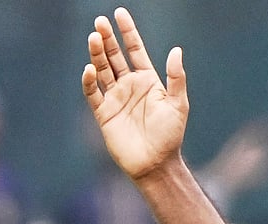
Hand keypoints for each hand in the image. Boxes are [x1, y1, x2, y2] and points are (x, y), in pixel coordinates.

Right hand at [80, 7, 187, 180]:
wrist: (156, 164)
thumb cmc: (170, 135)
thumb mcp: (178, 104)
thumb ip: (176, 77)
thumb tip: (177, 49)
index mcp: (148, 81)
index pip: (135, 50)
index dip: (127, 32)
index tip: (119, 13)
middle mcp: (129, 86)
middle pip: (114, 56)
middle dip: (108, 39)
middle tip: (100, 21)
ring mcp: (115, 98)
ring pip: (102, 70)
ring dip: (97, 54)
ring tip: (94, 37)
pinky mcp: (103, 112)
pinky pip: (92, 93)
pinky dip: (89, 81)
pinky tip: (89, 69)